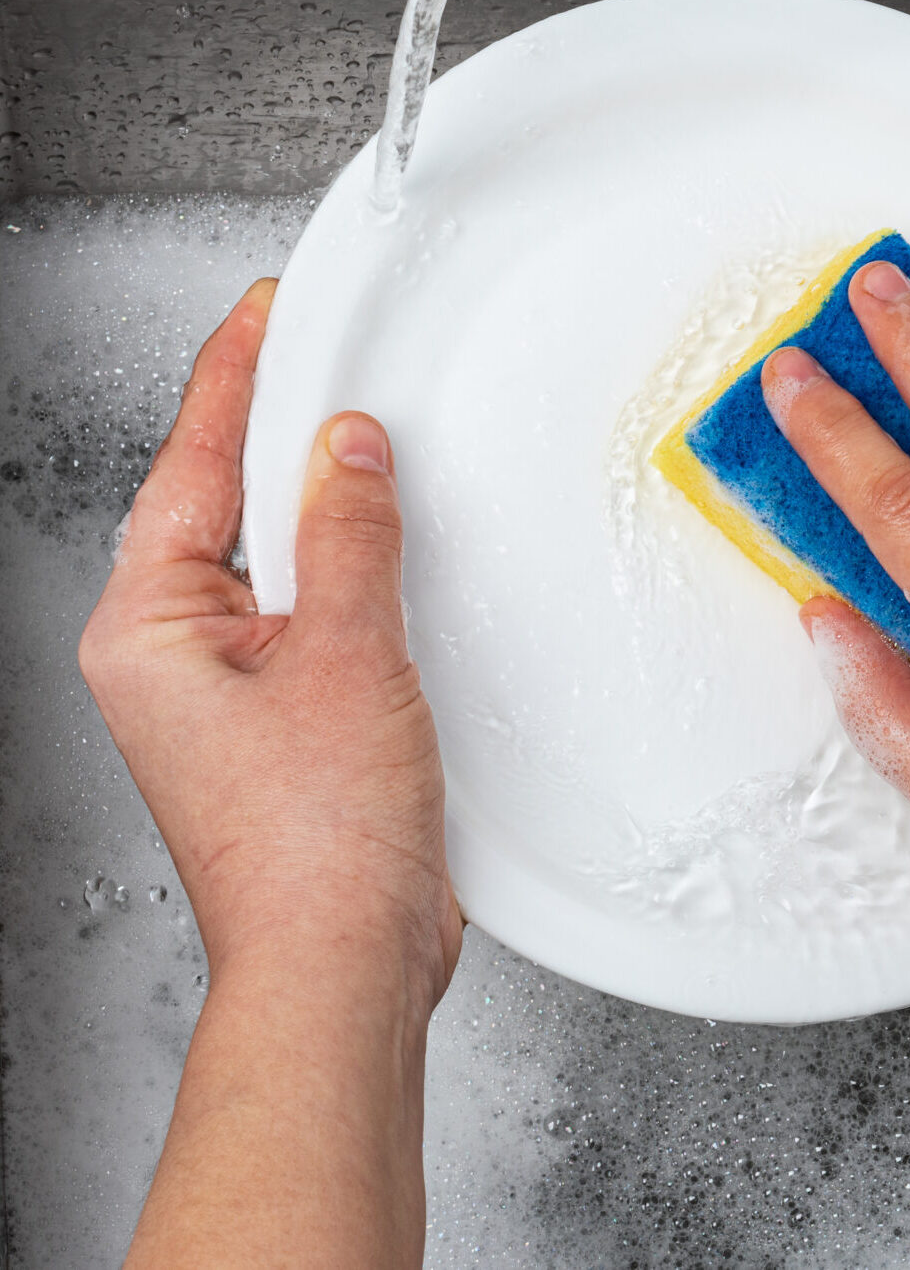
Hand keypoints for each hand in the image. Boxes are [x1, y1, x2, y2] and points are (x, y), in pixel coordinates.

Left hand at [79, 280, 460, 1010]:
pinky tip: (390, 543)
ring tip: (360, 432)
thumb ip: (347, 536)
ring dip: (320, 501)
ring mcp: (228, 689)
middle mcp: (173, 655)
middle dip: (275, 431)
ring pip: (272, 556)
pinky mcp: (284, 715)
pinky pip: (311, 606)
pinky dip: (351, 564)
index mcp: (148, 630)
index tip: (266, 315)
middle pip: (222, 504)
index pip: (189, 467)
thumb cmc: (316, 846)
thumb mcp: (347, 656)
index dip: (233, 380)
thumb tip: (346, 449)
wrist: (343, 964)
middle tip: (323, 355)